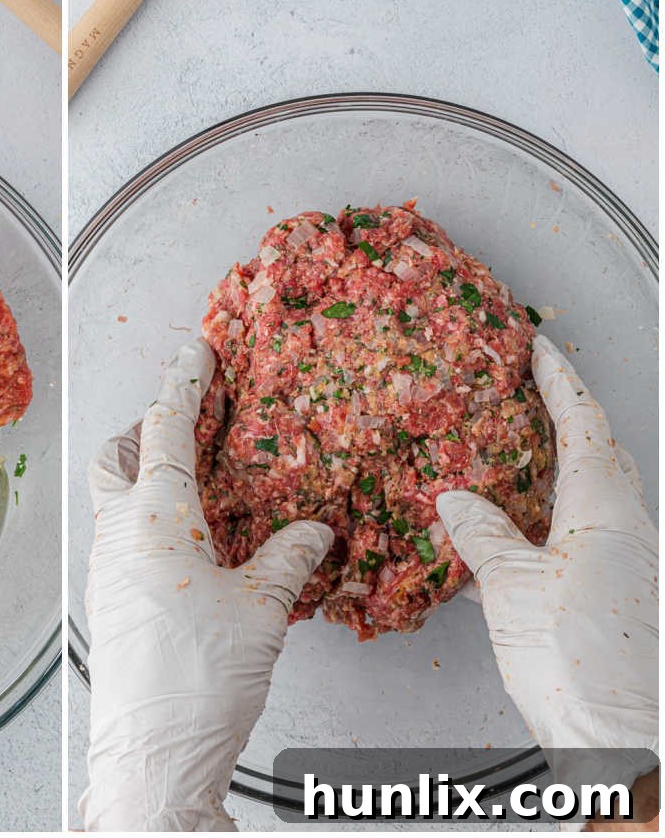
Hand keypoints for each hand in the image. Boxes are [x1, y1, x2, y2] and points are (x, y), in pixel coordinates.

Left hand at [80, 339, 332, 830]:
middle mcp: (119, 530)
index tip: (196, 351)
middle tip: (181, 422)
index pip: (164, 426)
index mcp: (155, 515)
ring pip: (110, 494)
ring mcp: (105, 564)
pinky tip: (183, 541)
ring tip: (188, 481)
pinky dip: (143, 516)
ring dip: (139, 472)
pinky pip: (118, 534)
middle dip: (141, 426)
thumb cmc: (199, 678)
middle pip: (113, 453)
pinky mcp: (106, 597)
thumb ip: (288, 557)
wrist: (152, 754)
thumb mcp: (262, 608)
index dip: (184, 381)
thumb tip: (313, 530)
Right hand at [437, 335, 657, 816]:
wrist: (624, 740)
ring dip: (564, 460)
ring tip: (522, 446)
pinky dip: (559, 508)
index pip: (583, 426)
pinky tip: (527, 526)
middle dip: (569, 413)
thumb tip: (458, 500)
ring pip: (598, 492)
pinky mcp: (621, 596)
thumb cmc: (574, 659)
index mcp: (605, 512)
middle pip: (602, 452)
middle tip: (531, 387)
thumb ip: (483, 534)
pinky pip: (591, 529)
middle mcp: (628, 529)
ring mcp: (630, 564)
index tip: (537, 347)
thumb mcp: (511, 587)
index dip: (558, 382)